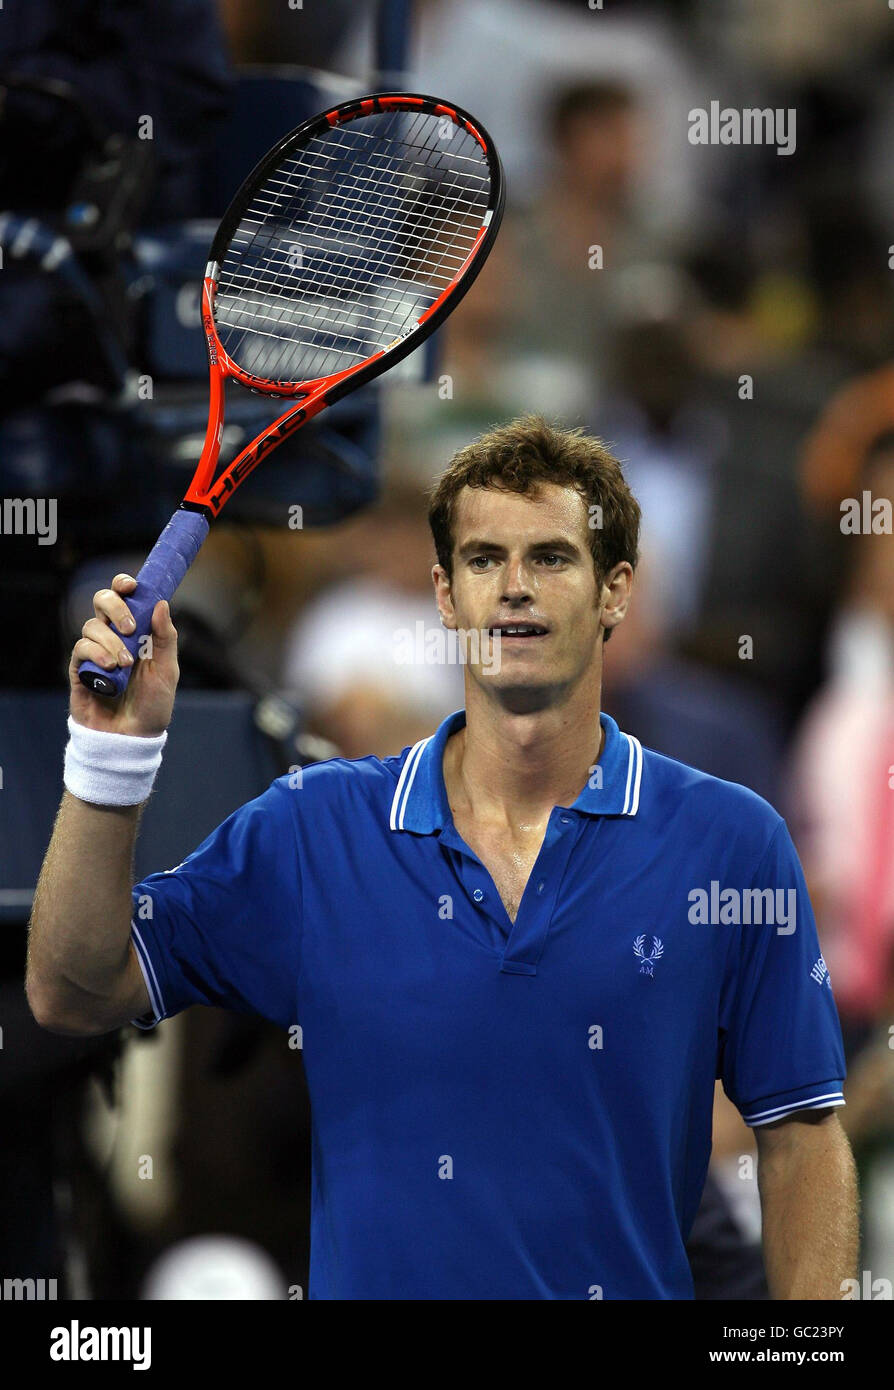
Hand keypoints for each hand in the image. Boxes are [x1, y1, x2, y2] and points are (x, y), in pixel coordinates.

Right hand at [69, 574, 178, 735]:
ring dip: (110, 641)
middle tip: (131, 628)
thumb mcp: (167, 671)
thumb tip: (161, 602)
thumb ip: (165, 638)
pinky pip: (80, 648)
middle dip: (116, 607)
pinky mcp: (80, 670)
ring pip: (92, 626)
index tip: (132, 585)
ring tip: (125, 665)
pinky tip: (110, 668)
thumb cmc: (152, 707)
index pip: (125, 599)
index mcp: (137, 634)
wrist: (132, 739)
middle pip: (103, 602)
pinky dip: (95, 653)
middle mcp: (114, 638)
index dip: (124, 586)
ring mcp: (95, 653)